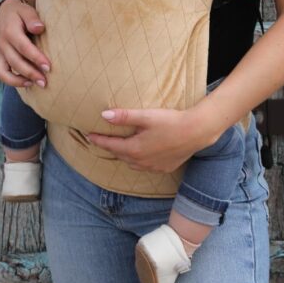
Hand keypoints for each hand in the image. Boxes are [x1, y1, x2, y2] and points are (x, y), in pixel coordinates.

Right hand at [0, 0, 51, 88]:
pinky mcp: (0, 59)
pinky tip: (28, 83)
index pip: (23, 47)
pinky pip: (2, 74)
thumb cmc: (19, 13)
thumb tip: (40, 28)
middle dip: (31, 73)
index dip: (36, 58)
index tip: (48, 67)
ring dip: (21, 81)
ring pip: (6, 71)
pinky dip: (13, 81)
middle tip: (46, 81)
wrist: (4, 13)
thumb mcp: (26, 10)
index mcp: (10, 31)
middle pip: (15, 62)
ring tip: (38, 84)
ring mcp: (0, 53)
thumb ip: (32, 18)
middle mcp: (3, 44)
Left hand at [87, 107, 208, 172]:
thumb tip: (104, 115)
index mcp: (134, 149)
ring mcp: (153, 166)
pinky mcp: (164, 167)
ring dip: (124, 154)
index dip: (98, 140)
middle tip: (102, 139)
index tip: (88, 135)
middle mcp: (141, 161)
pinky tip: (141, 152)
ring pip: (132, 162)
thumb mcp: (146, 116)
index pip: (110, 145)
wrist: (196, 132)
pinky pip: (145, 166)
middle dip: (110, 147)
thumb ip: (125, 116)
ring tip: (120, 145)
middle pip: (120, 154)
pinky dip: (138, 160)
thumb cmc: (170, 122)